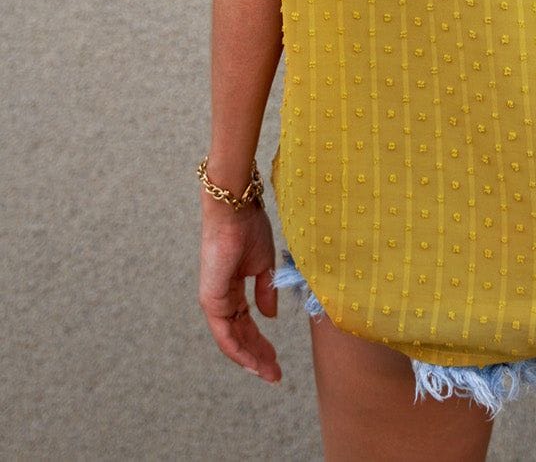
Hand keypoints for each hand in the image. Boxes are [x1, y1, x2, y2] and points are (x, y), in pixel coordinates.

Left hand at [199, 199, 281, 382]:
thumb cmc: (249, 227)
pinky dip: (237, 349)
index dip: (261, 342)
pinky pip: (224, 332)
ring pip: (231, 339)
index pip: (246, 322)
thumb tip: (269, 316)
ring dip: (250, 358)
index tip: (276, 359)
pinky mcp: (211, 299)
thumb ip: (265, 292)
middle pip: (239, 335)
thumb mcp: (264, 265)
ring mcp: (213, 300)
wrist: (236, 209)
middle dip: (257, 355)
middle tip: (275, 374)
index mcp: (232, 288)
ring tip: (268, 372)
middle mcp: (220, 298)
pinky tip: (252, 361)